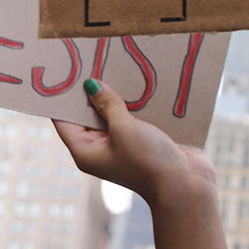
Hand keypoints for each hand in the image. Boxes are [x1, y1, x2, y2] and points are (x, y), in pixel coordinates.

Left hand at [53, 79, 215, 210]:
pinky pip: (135, 119)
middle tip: (94, 62)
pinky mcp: (144, 142)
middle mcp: (101, 149)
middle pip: (89, 115)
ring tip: (117, 68)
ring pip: (114, 114)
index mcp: (86, 151)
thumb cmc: (148, 161)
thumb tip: (92, 85)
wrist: (185, 185)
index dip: (63, 97)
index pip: (64, 120)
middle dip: (93, 92)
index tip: (65, 72)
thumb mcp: (124, 128)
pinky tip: (142, 85)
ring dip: (118, 96)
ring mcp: (123, 145)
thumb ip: (108, 105)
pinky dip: (137, 105)